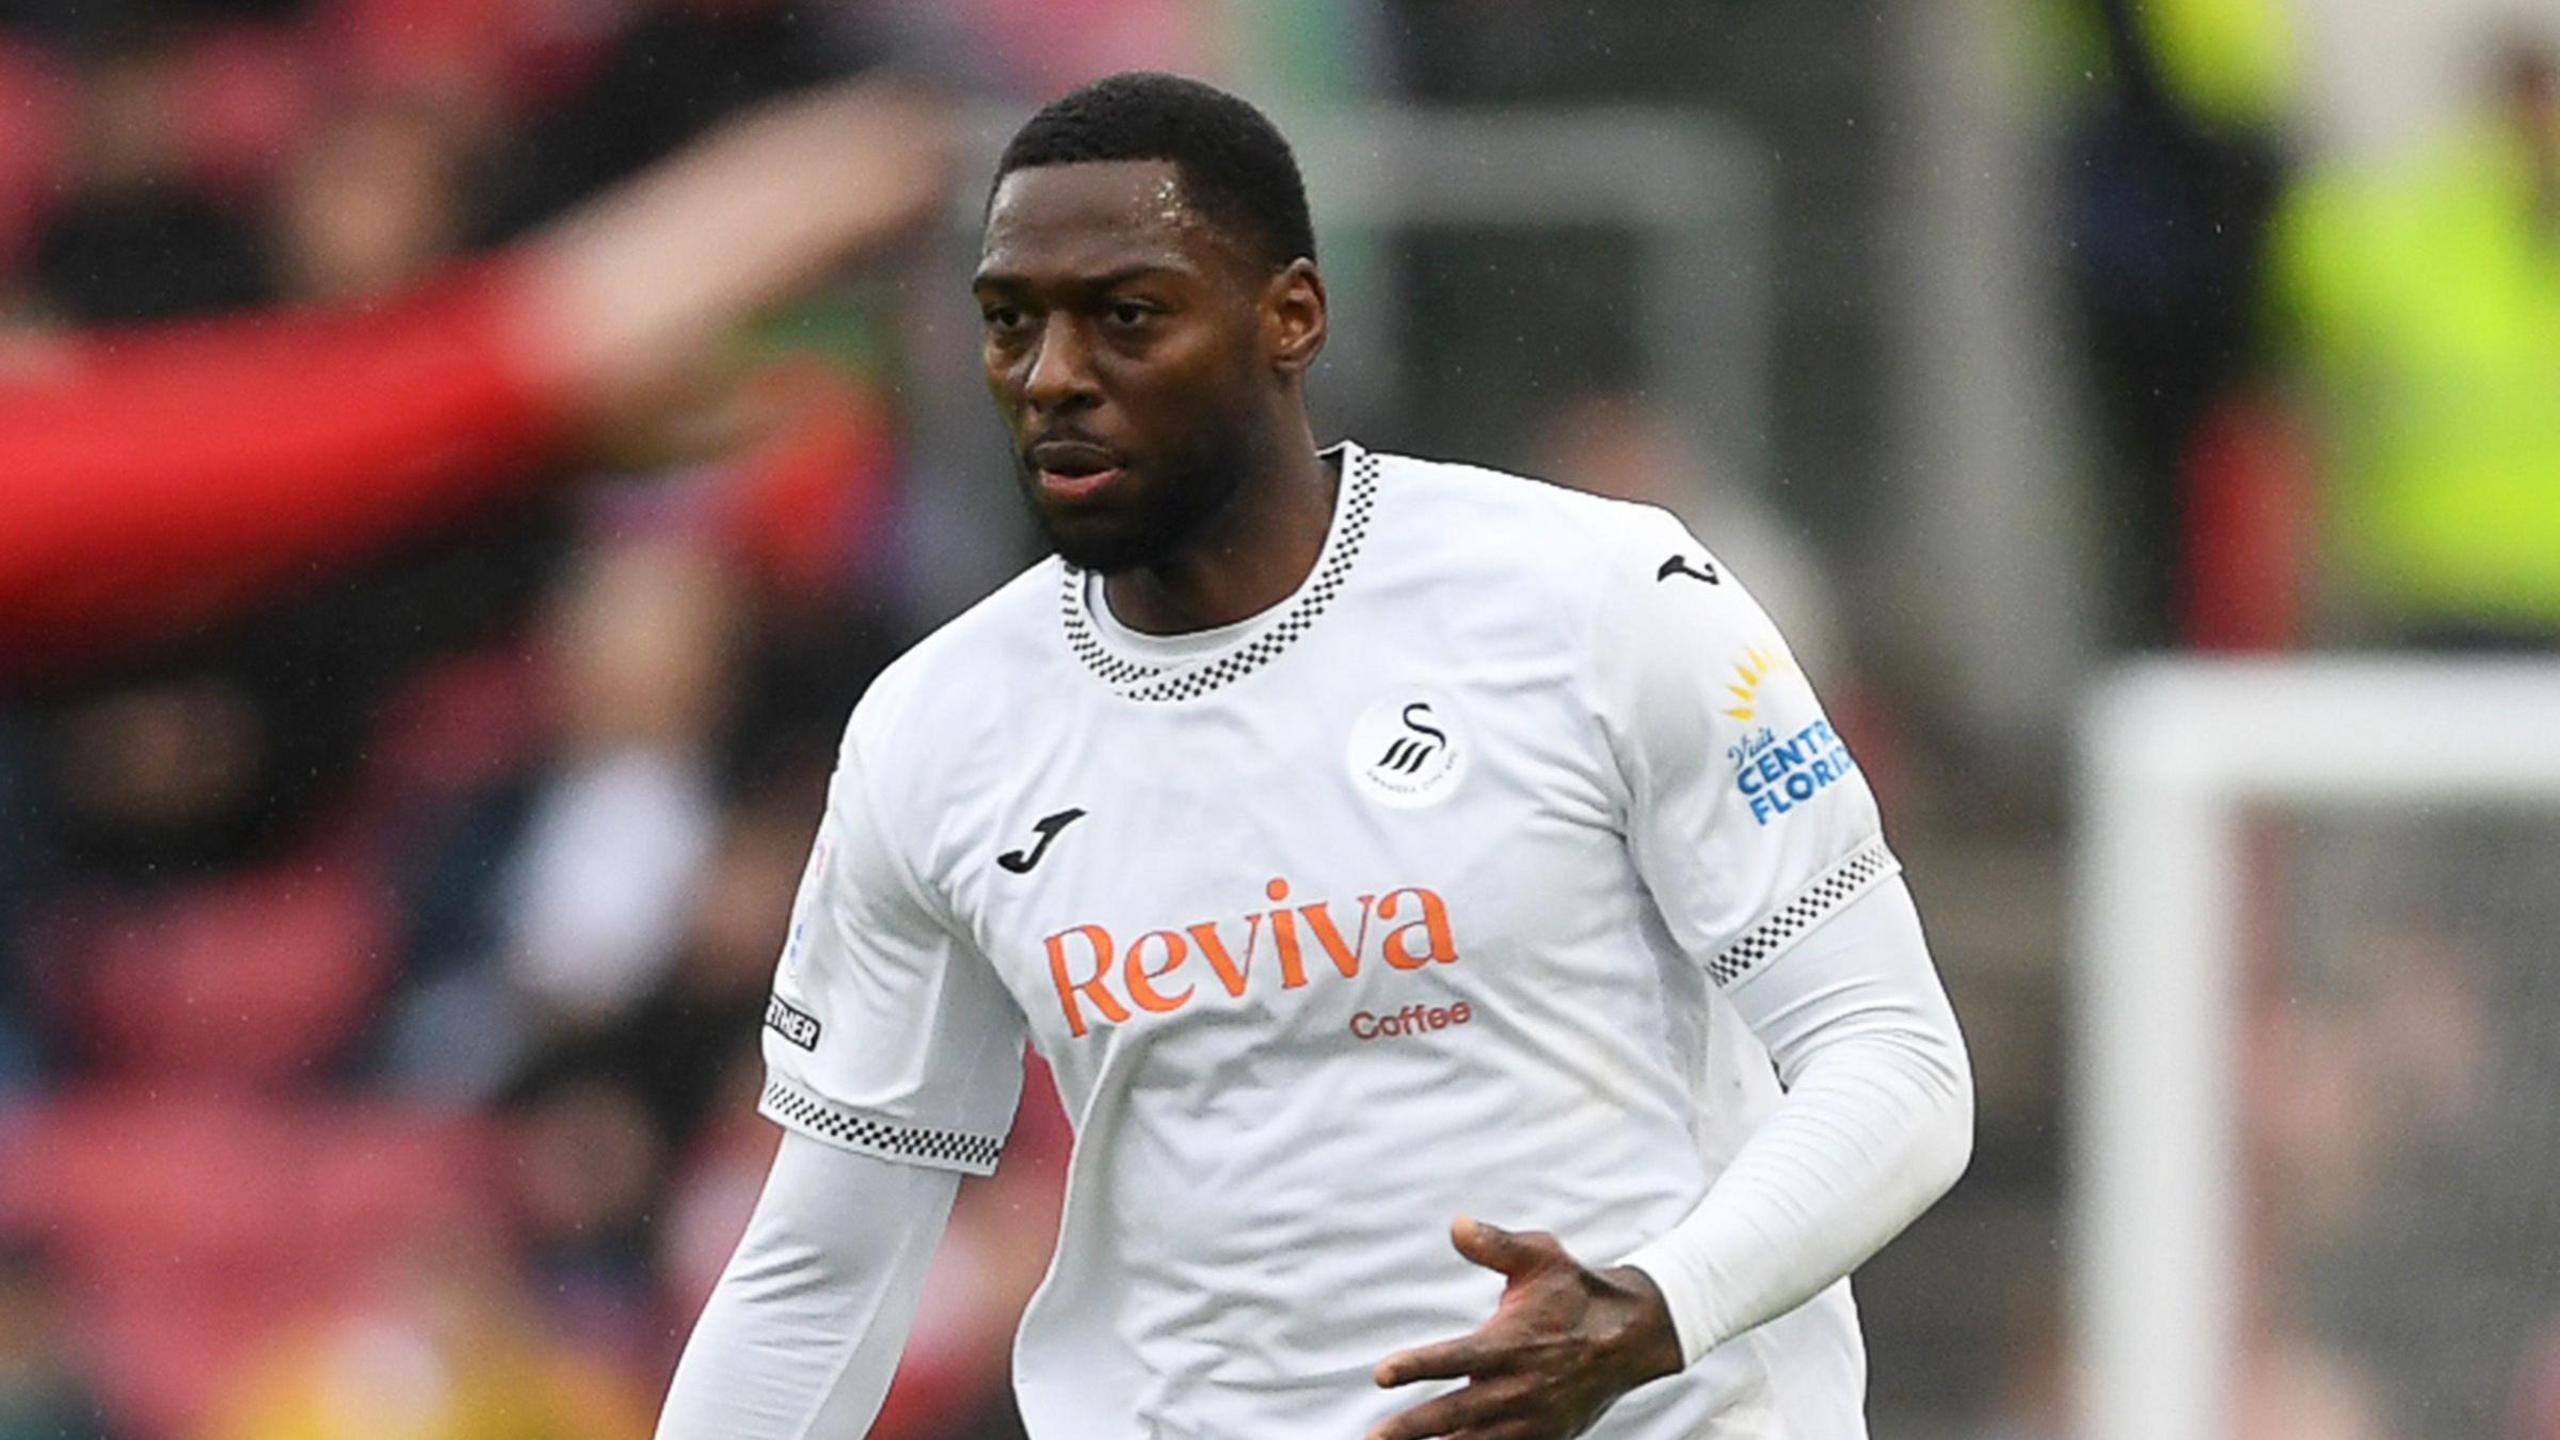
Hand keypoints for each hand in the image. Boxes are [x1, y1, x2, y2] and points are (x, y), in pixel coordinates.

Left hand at [1368, 1216, 1683, 1439]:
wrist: (1632, 1337)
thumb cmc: (1577, 1291)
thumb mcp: (1542, 1256)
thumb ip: (1496, 1244)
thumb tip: (1457, 1224)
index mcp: (1512, 1344)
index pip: (1455, 1359)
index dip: (1417, 1366)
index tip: (1381, 1374)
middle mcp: (1518, 1388)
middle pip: (1454, 1415)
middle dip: (1411, 1429)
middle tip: (1373, 1438)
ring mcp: (1531, 1421)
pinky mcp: (1544, 1438)